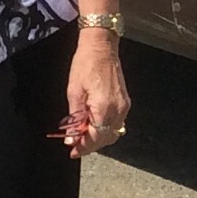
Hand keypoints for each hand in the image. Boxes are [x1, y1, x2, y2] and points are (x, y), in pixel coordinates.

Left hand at [60, 32, 129, 158]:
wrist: (101, 46)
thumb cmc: (85, 64)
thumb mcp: (74, 90)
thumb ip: (74, 117)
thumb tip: (71, 137)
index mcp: (104, 107)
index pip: (95, 138)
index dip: (83, 147)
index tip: (72, 151)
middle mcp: (118, 110)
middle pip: (105, 138)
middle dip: (89, 145)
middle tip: (74, 146)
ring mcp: (124, 106)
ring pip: (112, 132)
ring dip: (97, 138)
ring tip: (81, 137)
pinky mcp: (125, 102)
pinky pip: (116, 123)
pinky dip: (104, 128)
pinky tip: (92, 126)